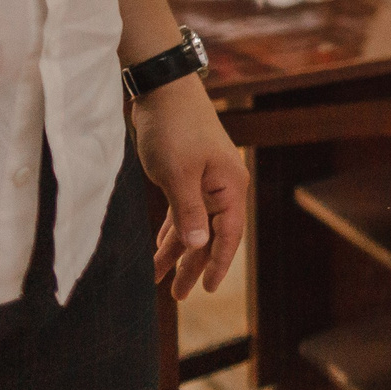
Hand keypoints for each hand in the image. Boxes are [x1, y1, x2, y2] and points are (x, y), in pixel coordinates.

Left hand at [131, 77, 245, 298]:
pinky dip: (171, 232)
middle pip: (211, 234)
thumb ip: (189, 213)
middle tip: (177, 295)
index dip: (218, 263)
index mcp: (230, 186)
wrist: (163, 93)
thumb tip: (198, 247)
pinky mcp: (185, 177)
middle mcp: (222, 187)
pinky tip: (160, 249)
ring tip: (160, 280)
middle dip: (194, 265)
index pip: (229, 234)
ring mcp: (204, 182)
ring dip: (177, 251)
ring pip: (193, 226)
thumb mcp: (179, 175)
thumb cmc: (174, 131)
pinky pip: (181, 213)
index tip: (205, 289)